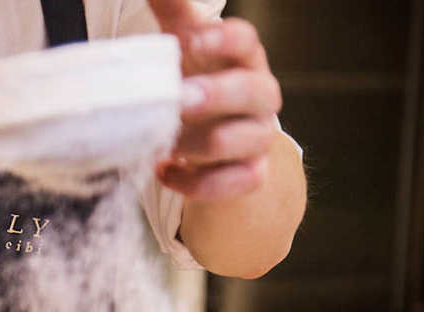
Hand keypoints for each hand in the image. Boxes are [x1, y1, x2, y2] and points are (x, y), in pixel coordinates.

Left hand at [150, 0, 281, 200]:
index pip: (247, 42)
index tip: (191, 41)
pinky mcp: (251, 175)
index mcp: (245, 60)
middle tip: (180, 99)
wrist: (218, 142)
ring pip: (239, 142)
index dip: (224, 40)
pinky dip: (194, 183)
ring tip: (163, 143)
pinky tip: (165, 171)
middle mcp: (261, 99)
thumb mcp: (187, 46)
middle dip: (217, 96)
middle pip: (254, 92)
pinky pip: (231, 183)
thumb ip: (174, 12)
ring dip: (195, 144)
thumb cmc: (201, 83)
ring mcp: (259, 139)